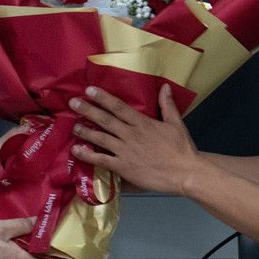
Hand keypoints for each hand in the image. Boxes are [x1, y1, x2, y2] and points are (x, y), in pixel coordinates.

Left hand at [69, 84, 203, 196]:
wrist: (185, 172)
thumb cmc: (182, 148)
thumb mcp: (176, 123)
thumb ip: (167, 105)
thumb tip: (164, 86)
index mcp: (142, 123)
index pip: (118, 106)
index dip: (102, 97)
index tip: (89, 90)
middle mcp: (131, 134)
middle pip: (105, 120)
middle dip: (88, 110)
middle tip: (72, 103)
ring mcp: (125, 151)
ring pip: (101, 138)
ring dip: (85, 131)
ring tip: (73, 126)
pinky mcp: (123, 167)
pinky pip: (102, 160)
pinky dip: (88, 156)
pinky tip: (76, 151)